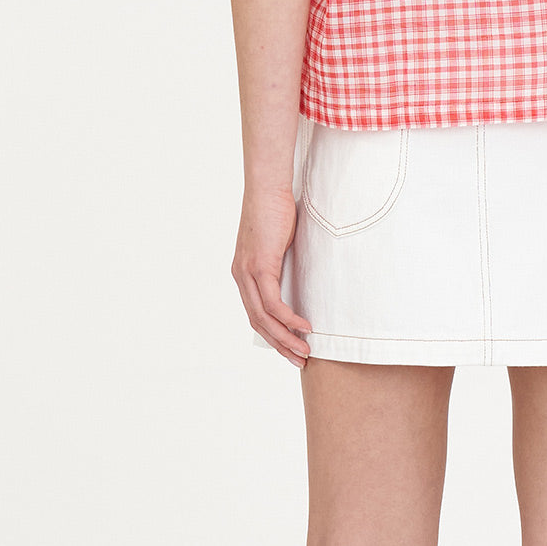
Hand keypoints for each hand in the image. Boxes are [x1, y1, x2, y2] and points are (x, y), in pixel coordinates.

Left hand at [231, 186, 312, 366]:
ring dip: (286, 338)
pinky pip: (273, 304)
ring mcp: (248, 273)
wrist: (267, 187)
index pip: (255, 314)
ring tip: (305, 351)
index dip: (272, 333)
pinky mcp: (260, 267)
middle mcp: (241, 277)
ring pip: (264, 318)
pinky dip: (288, 318)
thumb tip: (297, 273)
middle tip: (299, 359)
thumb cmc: (275, 208)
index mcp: (243, 273)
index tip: (290, 346)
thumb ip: (281, 261)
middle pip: (258, 323)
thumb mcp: (278, 242)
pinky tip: (304, 326)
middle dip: (279, 344)